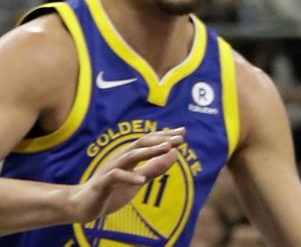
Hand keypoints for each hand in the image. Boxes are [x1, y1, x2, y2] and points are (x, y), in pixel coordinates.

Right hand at [66, 128, 184, 222]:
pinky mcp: (102, 184)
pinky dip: (129, 177)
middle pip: (141, 144)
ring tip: (168, 149)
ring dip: (150, 151)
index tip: (183, 132)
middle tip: (180, 139)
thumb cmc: (111, 191)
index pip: (148, 142)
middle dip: (161, 140)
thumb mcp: (138, 180)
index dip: (165, 136)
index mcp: (129, 157)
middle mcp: (120, 159)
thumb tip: (175, 154)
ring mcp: (110, 170)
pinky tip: (142, 180)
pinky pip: (115, 177)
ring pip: (131, 156)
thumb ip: (154, 168)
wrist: (80, 205)